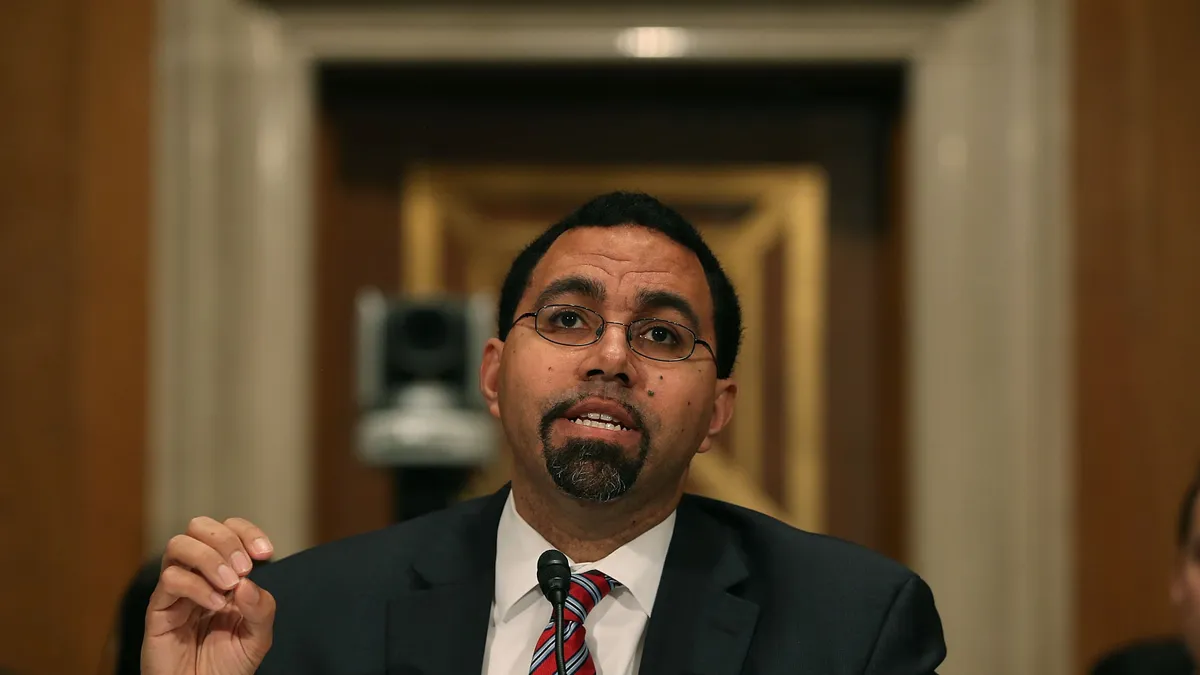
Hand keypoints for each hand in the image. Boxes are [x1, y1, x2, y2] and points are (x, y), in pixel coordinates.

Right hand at [142, 517, 276, 674]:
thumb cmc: (227, 666)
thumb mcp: (258, 637)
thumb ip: (261, 608)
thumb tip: (248, 582)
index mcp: (223, 573)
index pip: (229, 531)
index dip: (247, 532)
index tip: (266, 553)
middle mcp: (197, 575)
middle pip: (199, 526)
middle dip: (225, 539)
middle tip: (243, 568)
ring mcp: (176, 591)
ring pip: (179, 545)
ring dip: (208, 558)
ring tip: (229, 584)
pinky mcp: (158, 610)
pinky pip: (169, 580)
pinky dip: (196, 587)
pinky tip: (215, 605)